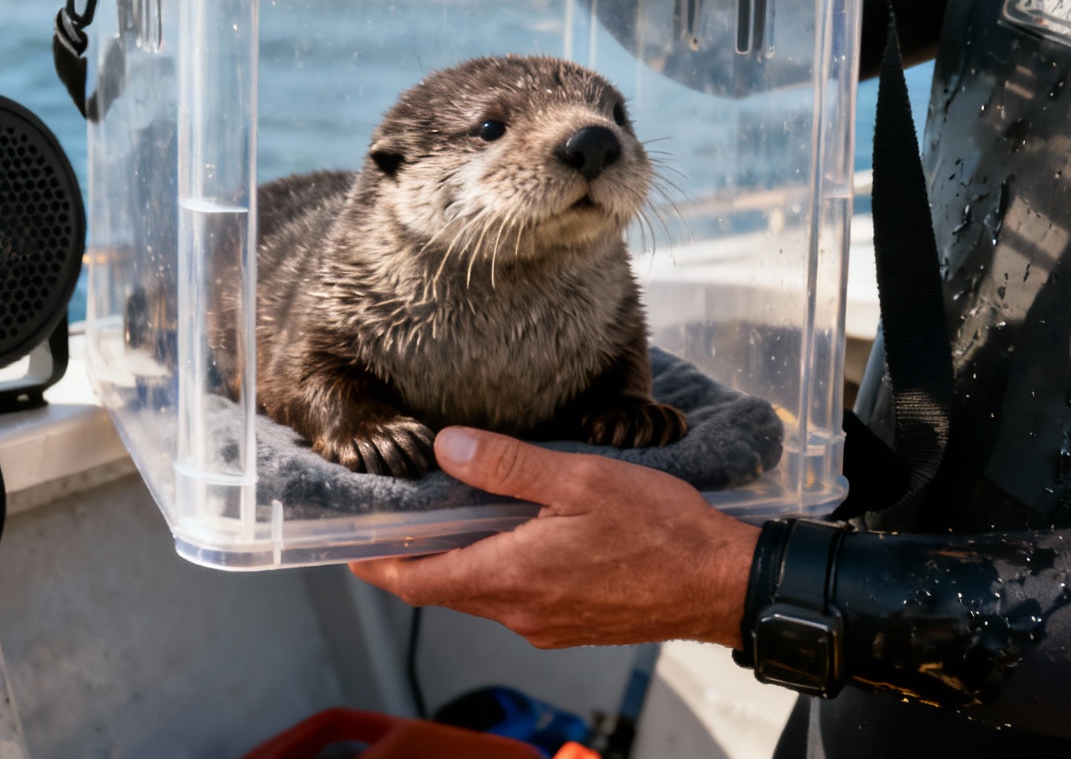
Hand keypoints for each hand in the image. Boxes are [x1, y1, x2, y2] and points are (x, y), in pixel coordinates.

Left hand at [350, 427, 760, 649]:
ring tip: (455, 513)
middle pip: (443, 588)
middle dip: (416, 554)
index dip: (376, 562)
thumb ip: (508, 465)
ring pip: (480, 592)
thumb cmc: (661, 530)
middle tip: (399, 513)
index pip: (416, 581)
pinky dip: (499, 568)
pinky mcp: (571, 624)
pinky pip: (516, 598)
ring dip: (461, 559)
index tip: (350, 540)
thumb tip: (447, 448)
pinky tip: (515, 533)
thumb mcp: (581, 478)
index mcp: (512, 577)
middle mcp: (521, 611)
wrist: (720, 582)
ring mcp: (546, 623)